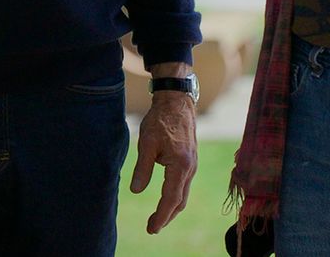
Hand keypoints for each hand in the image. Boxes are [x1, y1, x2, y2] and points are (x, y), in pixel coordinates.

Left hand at [129, 90, 197, 233]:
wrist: (176, 101)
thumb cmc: (160, 120)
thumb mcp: (146, 143)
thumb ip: (143, 168)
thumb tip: (136, 190)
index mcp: (180, 165)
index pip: (170, 199)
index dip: (161, 216)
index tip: (151, 228)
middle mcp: (190, 168)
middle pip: (180, 201)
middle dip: (166, 216)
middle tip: (152, 228)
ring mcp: (193, 164)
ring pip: (183, 193)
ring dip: (171, 208)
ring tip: (158, 218)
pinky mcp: (191, 160)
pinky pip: (184, 184)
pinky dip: (176, 196)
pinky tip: (167, 198)